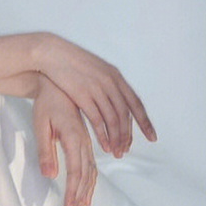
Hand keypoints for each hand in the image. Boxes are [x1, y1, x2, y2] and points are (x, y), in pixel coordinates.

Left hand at [32, 78, 97, 205]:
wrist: (59, 84)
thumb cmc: (47, 103)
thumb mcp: (41, 124)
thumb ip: (45, 150)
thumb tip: (50, 175)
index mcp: (74, 137)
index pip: (76, 172)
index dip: (73, 193)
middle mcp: (84, 142)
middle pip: (85, 177)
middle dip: (77, 199)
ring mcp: (87, 143)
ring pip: (90, 173)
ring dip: (84, 193)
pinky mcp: (85, 142)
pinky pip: (91, 166)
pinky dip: (89, 183)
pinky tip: (85, 195)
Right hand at [35, 33, 155, 157]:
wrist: (53, 53)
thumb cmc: (72, 61)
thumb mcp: (97, 68)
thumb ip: (109, 82)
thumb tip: (117, 98)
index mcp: (115, 76)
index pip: (136, 103)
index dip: (145, 122)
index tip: (152, 137)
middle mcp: (110, 83)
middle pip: (125, 115)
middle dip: (128, 135)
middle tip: (127, 150)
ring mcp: (97, 89)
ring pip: (113, 120)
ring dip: (117, 138)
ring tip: (116, 151)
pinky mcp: (82, 95)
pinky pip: (97, 120)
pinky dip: (103, 135)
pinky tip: (104, 145)